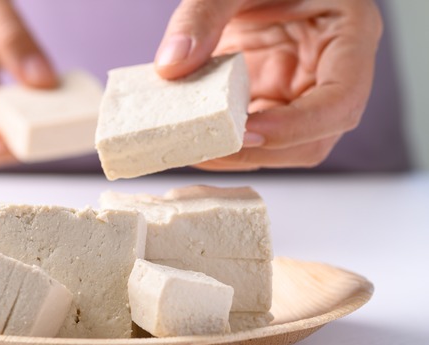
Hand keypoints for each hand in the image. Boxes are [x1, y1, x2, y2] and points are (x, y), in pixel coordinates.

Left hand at [154, 0, 382, 170]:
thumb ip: (201, 15)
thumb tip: (171, 66)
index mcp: (348, 36)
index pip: (341, 100)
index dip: (298, 126)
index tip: (248, 131)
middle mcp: (331, 74)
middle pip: (313, 139)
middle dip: (259, 151)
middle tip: (204, 148)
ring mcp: (300, 92)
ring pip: (281, 148)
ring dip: (236, 155)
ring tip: (188, 146)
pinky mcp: (270, 101)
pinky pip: (252, 136)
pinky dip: (222, 142)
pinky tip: (188, 136)